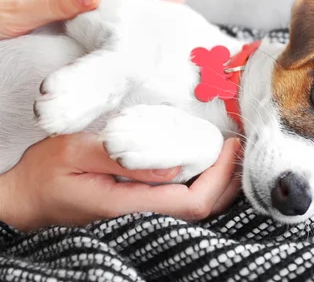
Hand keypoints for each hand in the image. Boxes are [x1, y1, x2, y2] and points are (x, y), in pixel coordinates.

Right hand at [0, 133, 241, 231]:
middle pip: (202, 210)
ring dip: (217, 183)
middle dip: (227, 181)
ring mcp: (142, 216)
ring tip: (226, 153)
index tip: (229, 146)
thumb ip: (124, 158)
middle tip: (235, 147)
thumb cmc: (46, 172)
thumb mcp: (77, 151)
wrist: (27, 198)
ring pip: (194, 209)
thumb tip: (175, 166)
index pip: (192, 202)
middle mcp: (141, 217)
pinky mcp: (140, 210)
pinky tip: (204, 164)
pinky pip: (180, 202)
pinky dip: (200, 184)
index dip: (219, 177)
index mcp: (128, 205)